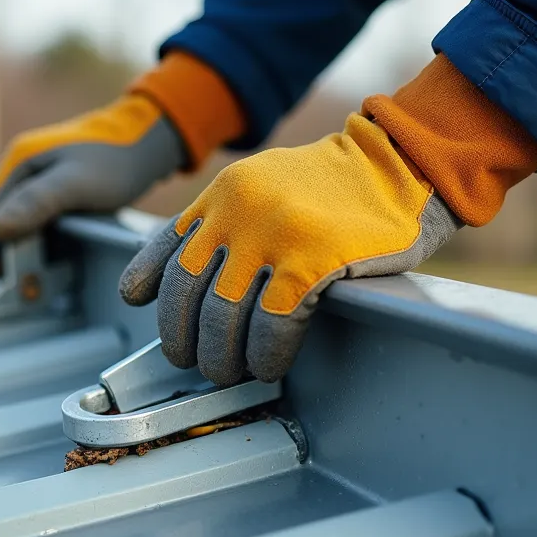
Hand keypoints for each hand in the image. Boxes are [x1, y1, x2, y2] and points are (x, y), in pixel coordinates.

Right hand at [0, 95, 184, 276]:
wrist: (151, 143)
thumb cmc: (116, 160)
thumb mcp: (75, 184)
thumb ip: (36, 203)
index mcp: (21, 161)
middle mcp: (28, 168)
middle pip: (7, 218)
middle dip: (10, 252)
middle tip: (18, 284)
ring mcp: (45, 178)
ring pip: (25, 221)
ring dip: (27, 249)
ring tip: (34, 278)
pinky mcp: (63, 189)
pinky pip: (45, 220)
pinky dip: (45, 241)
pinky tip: (54, 260)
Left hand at [118, 114, 461, 385]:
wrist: (400, 165)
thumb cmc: (338, 185)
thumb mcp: (266, 181)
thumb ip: (227, 215)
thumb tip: (193, 266)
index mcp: (225, 191)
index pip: (167, 242)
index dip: (145, 279)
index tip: (136, 302)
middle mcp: (239, 210)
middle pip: (187, 290)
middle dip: (182, 336)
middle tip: (193, 359)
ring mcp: (274, 235)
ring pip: (223, 315)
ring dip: (221, 356)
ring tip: (229, 372)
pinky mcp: (312, 261)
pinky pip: (272, 324)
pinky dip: (265, 354)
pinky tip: (269, 366)